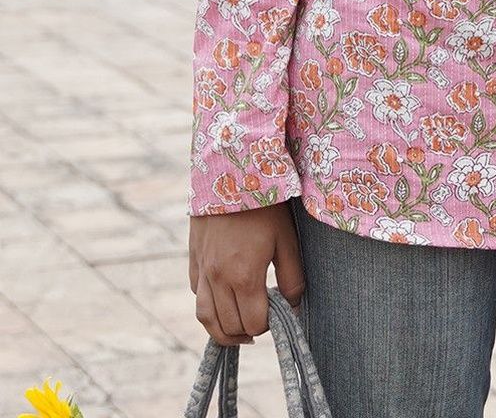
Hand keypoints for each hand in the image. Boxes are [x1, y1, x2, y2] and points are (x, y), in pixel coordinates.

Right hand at [189, 201, 305, 345]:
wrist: (232, 172)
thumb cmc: (266, 206)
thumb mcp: (287, 240)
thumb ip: (292, 278)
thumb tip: (294, 307)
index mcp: (243, 276)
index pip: (253, 323)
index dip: (269, 325)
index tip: (279, 314)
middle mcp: (217, 278)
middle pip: (229, 326)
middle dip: (249, 330)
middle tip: (263, 321)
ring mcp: (202, 269)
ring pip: (205, 318)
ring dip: (223, 330)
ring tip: (240, 330)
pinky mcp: (193, 258)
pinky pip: (197, 294)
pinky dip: (209, 306)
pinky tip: (224, 300)